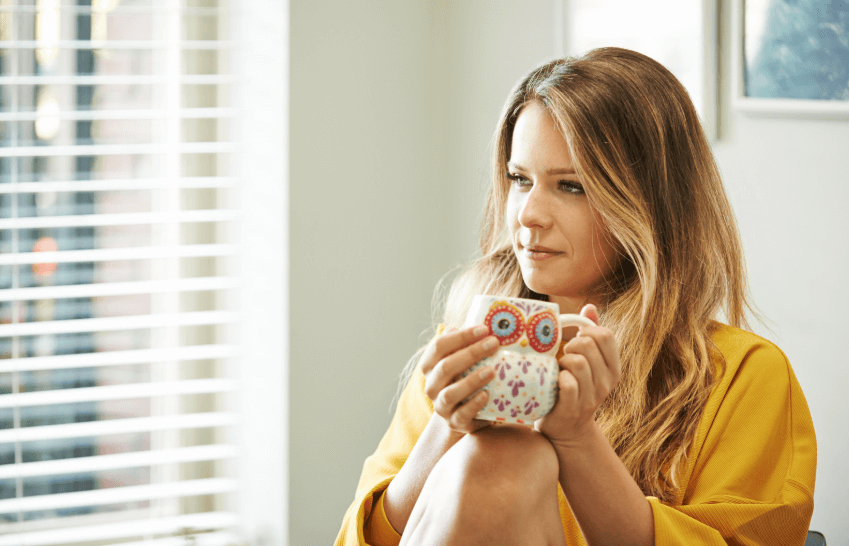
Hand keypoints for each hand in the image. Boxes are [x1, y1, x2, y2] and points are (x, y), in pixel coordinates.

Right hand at [419, 325, 499, 433]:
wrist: (466, 414)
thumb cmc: (466, 379)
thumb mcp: (464, 361)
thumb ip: (467, 344)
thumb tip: (485, 320)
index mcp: (430, 366)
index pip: (438, 346)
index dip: (460, 336)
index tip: (484, 329)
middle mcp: (431, 385)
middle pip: (445, 366)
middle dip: (471, 353)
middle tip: (494, 343)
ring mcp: (441, 406)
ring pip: (450, 393)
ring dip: (471, 380)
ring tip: (492, 370)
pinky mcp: (454, 422)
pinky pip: (461, 415)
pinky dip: (474, 404)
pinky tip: (487, 394)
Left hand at [535, 304, 620, 445]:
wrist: (567, 428)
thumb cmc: (574, 386)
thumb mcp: (588, 361)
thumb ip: (590, 333)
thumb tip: (589, 305)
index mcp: (613, 367)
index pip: (606, 335)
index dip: (587, 331)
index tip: (577, 341)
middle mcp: (607, 382)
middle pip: (588, 344)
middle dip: (570, 345)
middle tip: (564, 357)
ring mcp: (591, 397)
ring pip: (577, 362)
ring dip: (562, 362)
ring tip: (560, 370)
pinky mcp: (573, 408)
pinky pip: (567, 383)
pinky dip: (558, 379)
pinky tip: (555, 383)